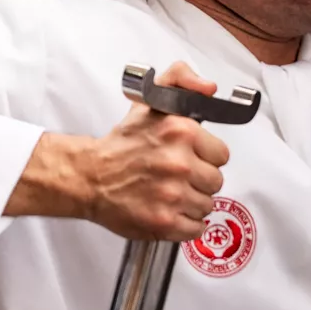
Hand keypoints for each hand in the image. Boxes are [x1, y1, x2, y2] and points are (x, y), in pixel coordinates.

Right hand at [6, 62, 231, 241]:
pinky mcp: (164, 221)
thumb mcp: (150, 103)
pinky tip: (169, 211)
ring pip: (206, 206)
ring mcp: (173, 195)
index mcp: (181, 132)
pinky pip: (195, 228)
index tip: (191, 158)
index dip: (206, 158)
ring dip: (191, 203)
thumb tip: (209, 87)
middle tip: (177, 177)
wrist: (89, 176)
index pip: (221, 154)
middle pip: (216, 182)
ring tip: (169, 194)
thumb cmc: (121, 145)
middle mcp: (180, 163)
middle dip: (198, 181)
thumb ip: (181, 81)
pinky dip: (184, 224)